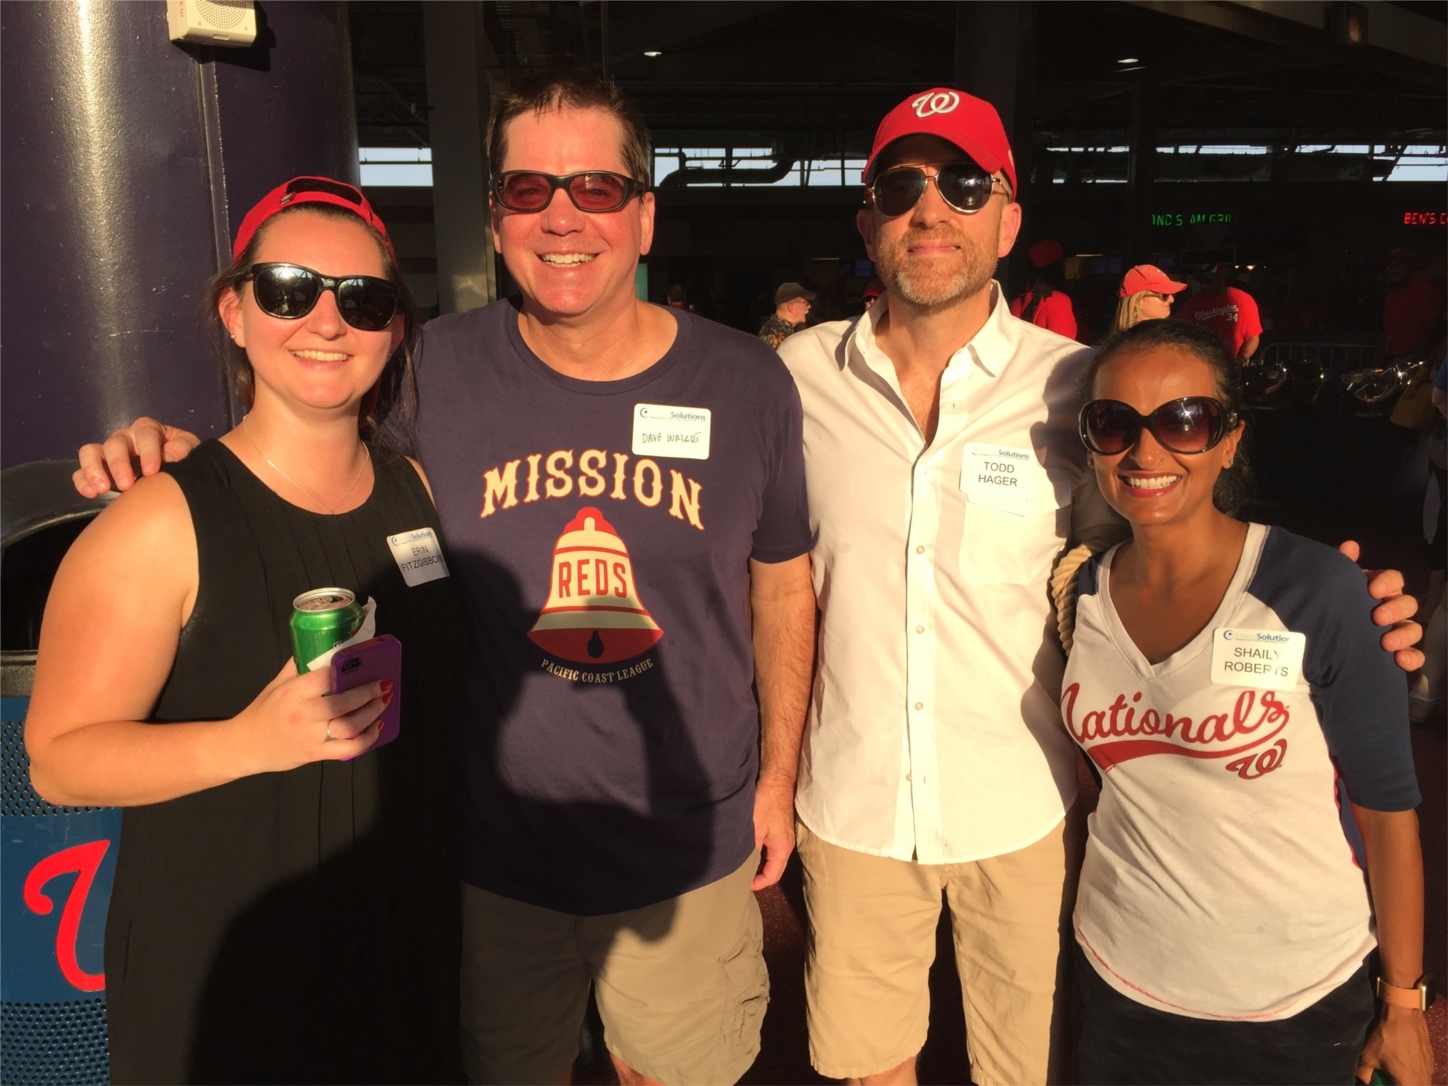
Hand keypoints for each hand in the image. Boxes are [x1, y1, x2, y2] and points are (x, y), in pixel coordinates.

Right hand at [73, 417, 200, 496]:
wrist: (175, 475)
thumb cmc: (182, 458)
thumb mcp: (189, 450)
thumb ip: (182, 449)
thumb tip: (169, 456)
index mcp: (149, 430)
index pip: (145, 434)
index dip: (148, 452)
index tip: (152, 472)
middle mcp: (126, 438)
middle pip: (115, 443)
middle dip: (119, 464)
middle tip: (127, 485)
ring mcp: (109, 454)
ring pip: (91, 452)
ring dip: (94, 469)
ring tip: (102, 489)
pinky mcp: (97, 470)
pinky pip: (81, 472)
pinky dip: (82, 481)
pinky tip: (90, 493)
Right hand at [229, 659, 389, 774]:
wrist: (245, 746)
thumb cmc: (263, 712)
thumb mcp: (277, 684)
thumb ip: (298, 666)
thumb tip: (320, 646)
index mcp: (292, 692)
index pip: (325, 677)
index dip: (348, 670)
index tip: (367, 664)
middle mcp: (303, 714)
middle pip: (342, 703)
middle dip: (368, 693)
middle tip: (384, 684)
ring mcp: (310, 736)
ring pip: (349, 726)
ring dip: (372, 714)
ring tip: (384, 702)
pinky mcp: (316, 754)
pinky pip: (348, 749)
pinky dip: (367, 739)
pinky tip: (377, 728)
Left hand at [751, 775, 795, 890]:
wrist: (776, 780)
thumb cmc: (766, 802)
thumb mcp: (755, 828)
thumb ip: (751, 849)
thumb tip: (743, 865)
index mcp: (782, 849)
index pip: (772, 876)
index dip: (757, 884)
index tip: (742, 885)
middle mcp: (786, 846)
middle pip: (774, 870)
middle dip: (759, 877)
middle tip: (741, 878)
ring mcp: (784, 837)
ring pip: (772, 859)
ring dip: (759, 865)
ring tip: (743, 867)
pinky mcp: (779, 829)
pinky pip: (771, 848)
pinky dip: (761, 854)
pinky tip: (749, 851)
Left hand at [1338, 541, 1424, 672]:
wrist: (1318, 638)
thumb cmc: (1331, 603)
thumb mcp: (1332, 584)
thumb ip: (1340, 564)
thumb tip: (1350, 546)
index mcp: (1378, 589)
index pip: (1394, 579)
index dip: (1387, 582)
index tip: (1372, 590)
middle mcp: (1392, 608)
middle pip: (1407, 603)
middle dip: (1395, 609)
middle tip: (1376, 617)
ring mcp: (1397, 631)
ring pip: (1414, 629)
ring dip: (1404, 635)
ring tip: (1386, 643)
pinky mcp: (1398, 653)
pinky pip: (1415, 656)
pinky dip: (1412, 658)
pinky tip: (1400, 660)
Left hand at [1357, 1004, 1433, 1085]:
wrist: (1403, 1013)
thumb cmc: (1386, 1036)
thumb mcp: (1368, 1056)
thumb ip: (1364, 1073)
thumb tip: (1365, 1080)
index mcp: (1409, 1083)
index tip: (1381, 1080)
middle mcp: (1424, 1080)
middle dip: (1397, 1083)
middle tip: (1387, 1076)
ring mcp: (1429, 1070)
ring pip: (1418, 1082)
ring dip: (1405, 1079)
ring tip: (1393, 1068)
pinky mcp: (1431, 1060)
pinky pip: (1422, 1073)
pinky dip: (1412, 1072)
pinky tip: (1401, 1060)